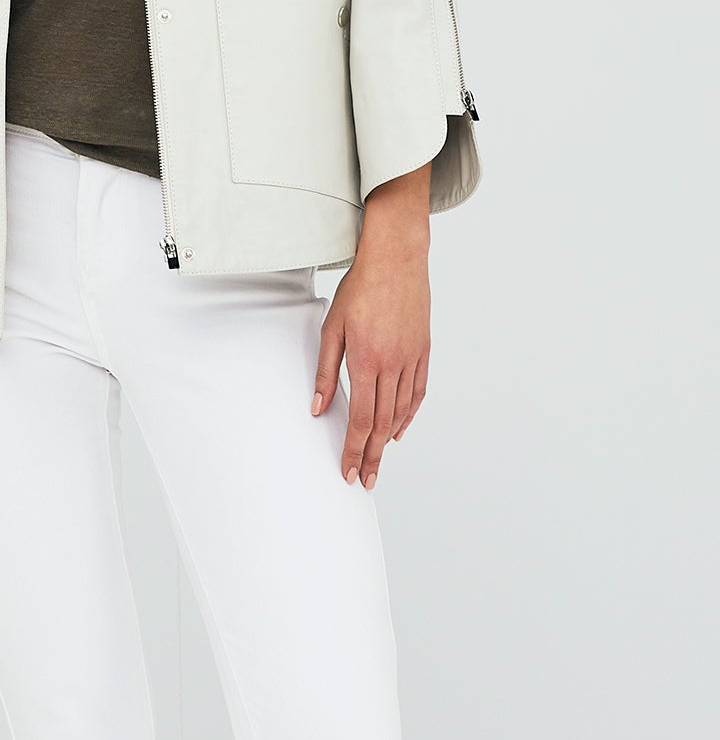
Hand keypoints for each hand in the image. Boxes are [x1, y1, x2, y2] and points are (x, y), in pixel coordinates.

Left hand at [310, 186, 430, 488]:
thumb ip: (324, 371)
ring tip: (379, 461)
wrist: (396, 259)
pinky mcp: (423, 351)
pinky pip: (417, 393)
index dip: (354, 450)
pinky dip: (408, 416)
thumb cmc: (360, 289)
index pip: (360, 419)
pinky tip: (398, 430)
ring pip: (401, 412)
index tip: (350, 472)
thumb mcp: (332, 327)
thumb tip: (317, 408)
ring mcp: (411, 359)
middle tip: (366, 480)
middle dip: (372, 456)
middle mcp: (393, 365)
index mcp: (367, 360)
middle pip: (383, 424)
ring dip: (389, 441)